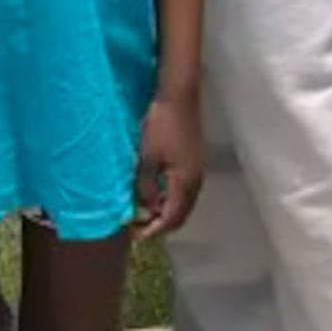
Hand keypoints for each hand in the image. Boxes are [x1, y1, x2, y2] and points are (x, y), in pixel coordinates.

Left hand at [133, 82, 204, 237]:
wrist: (179, 95)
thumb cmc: (161, 125)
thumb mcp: (147, 158)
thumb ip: (145, 186)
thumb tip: (144, 207)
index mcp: (185, 184)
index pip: (170, 219)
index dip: (153, 230)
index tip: (134, 235)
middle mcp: (196, 182)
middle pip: (180, 215)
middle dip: (160, 224)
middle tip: (137, 225)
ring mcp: (198, 171)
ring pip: (183, 203)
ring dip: (165, 211)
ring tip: (143, 210)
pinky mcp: (195, 161)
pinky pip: (184, 191)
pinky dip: (170, 198)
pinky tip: (155, 191)